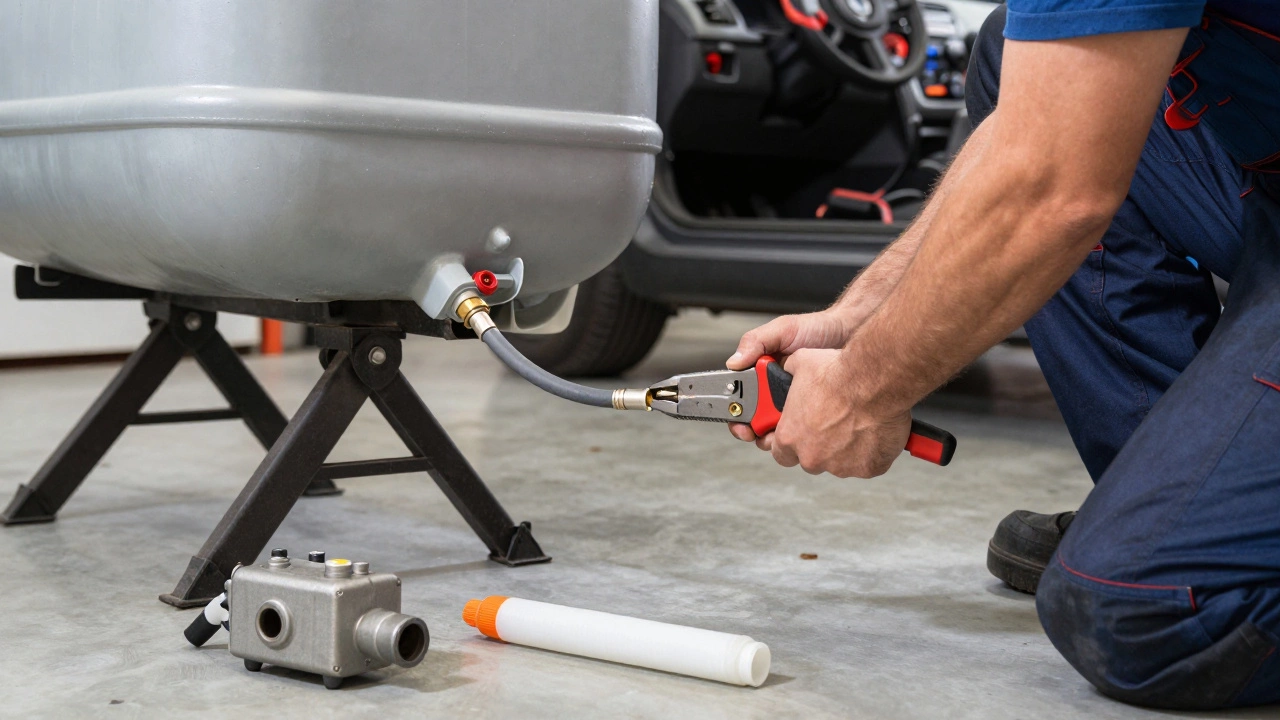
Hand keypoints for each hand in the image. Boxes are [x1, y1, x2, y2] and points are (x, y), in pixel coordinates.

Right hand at [726, 311, 850, 442]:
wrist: (849, 334)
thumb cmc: (817, 329)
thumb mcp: (782, 329)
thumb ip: (755, 341)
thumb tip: (733, 363)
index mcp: (761, 371)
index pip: (740, 397)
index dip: (736, 413)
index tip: (739, 422)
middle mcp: (774, 388)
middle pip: (755, 419)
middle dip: (753, 430)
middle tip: (757, 431)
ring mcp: (793, 401)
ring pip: (778, 428)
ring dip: (777, 433)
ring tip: (782, 429)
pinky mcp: (812, 410)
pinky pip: (802, 427)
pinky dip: (800, 431)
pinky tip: (804, 427)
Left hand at [760, 348, 912, 477]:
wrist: (875, 381)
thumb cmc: (839, 374)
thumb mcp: (800, 364)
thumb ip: (789, 376)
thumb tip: (788, 371)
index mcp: (790, 436)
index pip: (781, 453)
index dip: (790, 445)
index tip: (798, 437)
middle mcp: (812, 456)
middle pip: (811, 460)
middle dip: (820, 446)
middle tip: (834, 424)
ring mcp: (841, 466)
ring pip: (841, 463)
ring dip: (847, 448)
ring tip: (858, 422)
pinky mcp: (868, 469)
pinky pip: (868, 464)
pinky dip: (872, 452)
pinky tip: (875, 431)